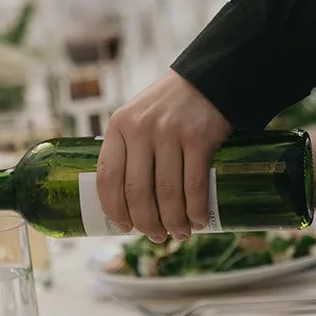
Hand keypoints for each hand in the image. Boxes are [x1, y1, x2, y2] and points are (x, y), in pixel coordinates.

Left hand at [96, 72, 230, 240]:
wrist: (208, 78)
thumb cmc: (169, 107)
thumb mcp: (137, 118)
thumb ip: (128, 150)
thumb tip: (127, 202)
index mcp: (119, 127)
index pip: (107, 177)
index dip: (114, 209)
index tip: (124, 226)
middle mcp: (140, 129)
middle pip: (137, 192)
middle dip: (147, 223)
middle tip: (157, 236)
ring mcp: (169, 133)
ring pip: (166, 193)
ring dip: (173, 222)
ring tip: (179, 234)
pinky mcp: (198, 138)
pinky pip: (194, 185)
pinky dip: (195, 210)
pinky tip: (198, 221)